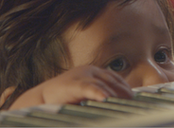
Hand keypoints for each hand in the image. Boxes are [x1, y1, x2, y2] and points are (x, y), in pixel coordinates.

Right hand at [8, 65, 132, 109]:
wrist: (39, 99)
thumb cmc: (62, 99)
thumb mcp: (84, 95)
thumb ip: (98, 96)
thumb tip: (113, 104)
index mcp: (92, 72)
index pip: (114, 78)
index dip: (125, 87)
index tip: (134, 98)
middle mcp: (89, 70)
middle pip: (112, 80)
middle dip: (124, 91)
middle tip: (134, 101)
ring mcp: (81, 75)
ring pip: (104, 83)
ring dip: (116, 93)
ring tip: (127, 101)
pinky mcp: (73, 83)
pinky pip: (90, 87)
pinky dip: (100, 93)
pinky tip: (107, 99)